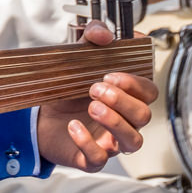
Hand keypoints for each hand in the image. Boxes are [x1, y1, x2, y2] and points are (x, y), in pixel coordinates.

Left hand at [37, 20, 156, 171]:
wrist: (41, 114)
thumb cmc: (68, 87)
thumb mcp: (77, 54)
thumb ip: (91, 36)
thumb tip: (104, 34)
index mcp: (127, 95)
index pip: (149, 91)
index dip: (136, 82)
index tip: (112, 73)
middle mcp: (124, 119)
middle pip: (144, 115)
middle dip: (122, 100)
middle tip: (96, 88)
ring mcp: (111, 140)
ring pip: (132, 141)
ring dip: (114, 122)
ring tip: (91, 106)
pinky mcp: (91, 157)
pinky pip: (99, 158)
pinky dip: (87, 142)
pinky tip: (73, 126)